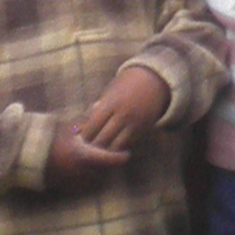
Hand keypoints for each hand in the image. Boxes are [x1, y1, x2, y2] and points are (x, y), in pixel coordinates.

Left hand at [54, 64, 171, 178]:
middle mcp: (122, 114)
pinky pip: (127, 143)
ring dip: (106, 151)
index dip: (84, 135)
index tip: (79, 140)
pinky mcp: (142, 128)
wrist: (154, 80)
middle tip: (86, 151)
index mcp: (110, 103)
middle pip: (102, 138)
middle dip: (93, 147)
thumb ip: (97, 109)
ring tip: (98, 154)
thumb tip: (82, 127)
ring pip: (115, 145)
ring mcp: (133, 122)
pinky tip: (112, 149)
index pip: (92, 126)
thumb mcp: (110, 92)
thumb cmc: (126, 84)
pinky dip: (119, 148)